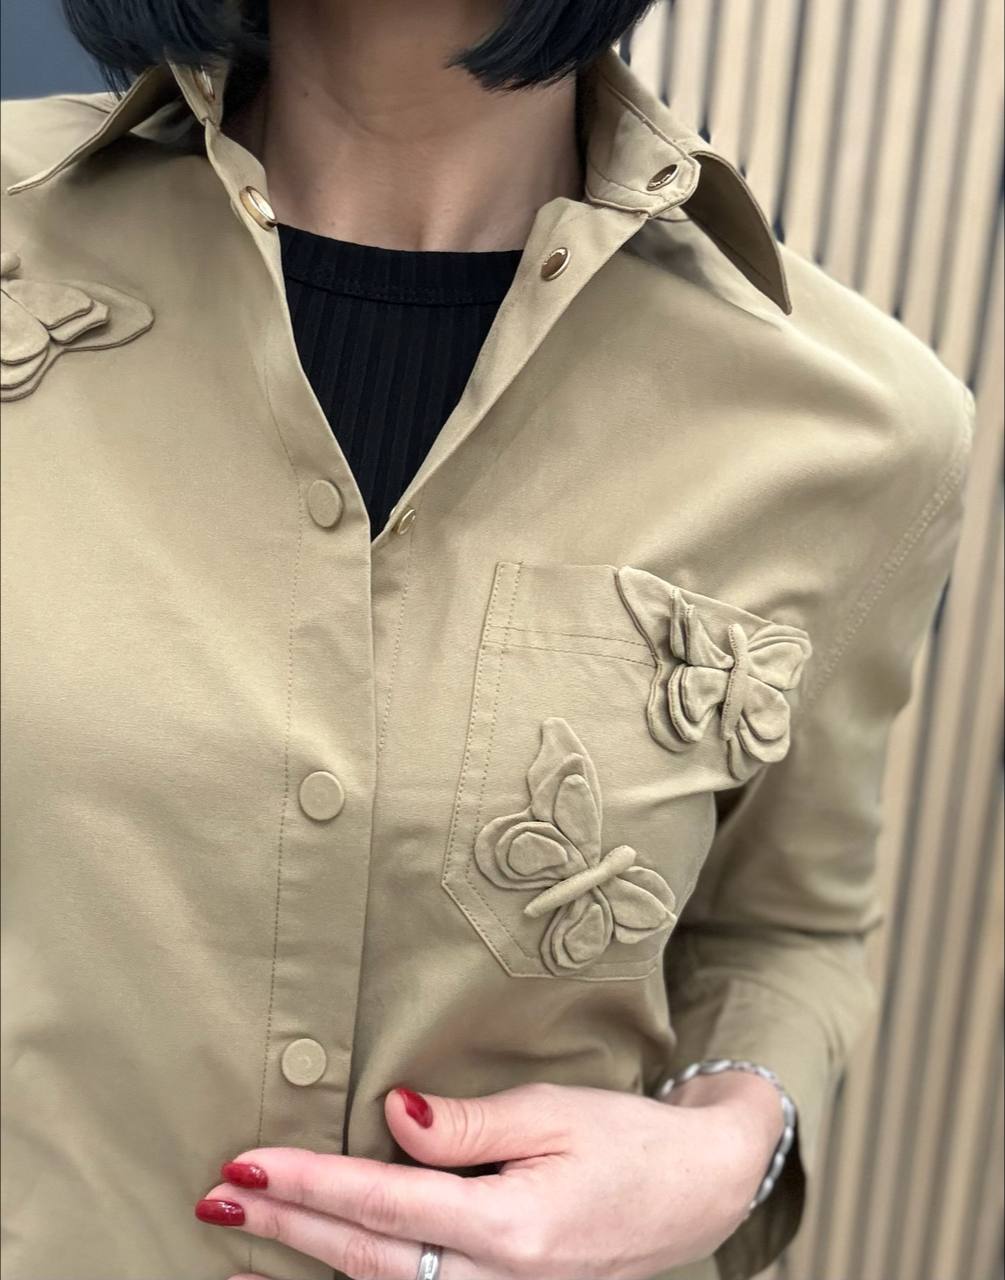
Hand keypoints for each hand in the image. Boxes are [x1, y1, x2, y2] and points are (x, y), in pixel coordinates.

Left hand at [196, 1076, 782, 1279]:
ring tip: (254, 1228)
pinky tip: (334, 1254)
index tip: (246, 1168)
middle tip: (215, 1201)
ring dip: (316, 1256)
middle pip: (369, 1257)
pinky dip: (368, 1273)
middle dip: (288, 1229)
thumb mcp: (557, 1112)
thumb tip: (394, 1117)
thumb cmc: (632, 1140)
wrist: (700, 1192)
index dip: (310, 1186)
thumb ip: (471, 1124)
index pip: (385, 1203)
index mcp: (511, 1226)